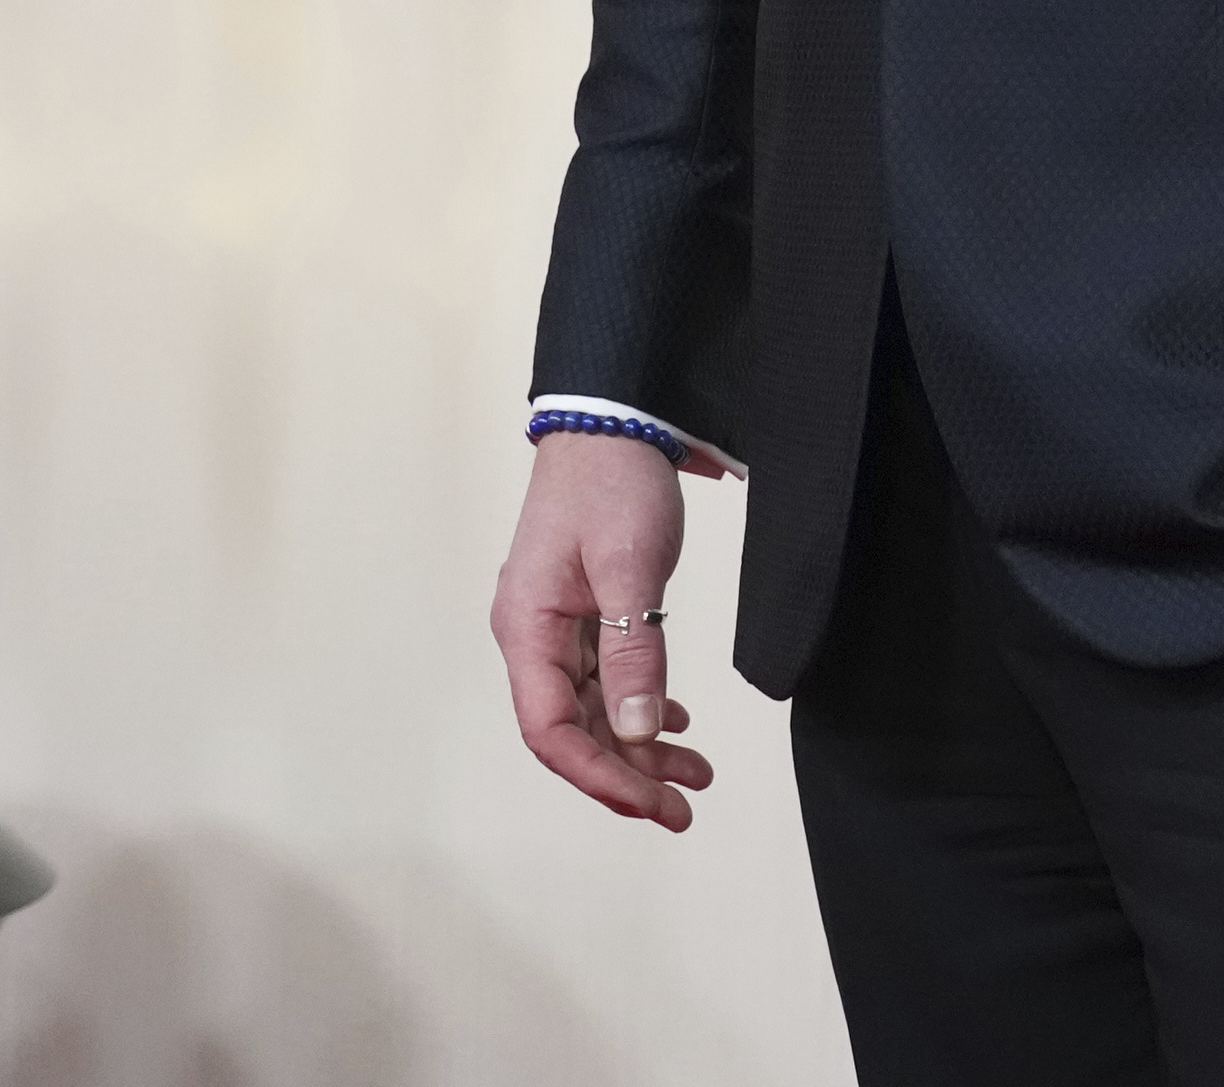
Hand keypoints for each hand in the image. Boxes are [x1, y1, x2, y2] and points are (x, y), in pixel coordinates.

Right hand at [492, 431, 716, 828]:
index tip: (651, 802)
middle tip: (684, 805)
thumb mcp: (631, 566)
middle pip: (572, 729)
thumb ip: (633, 650)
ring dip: (639, 744)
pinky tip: (672, 721)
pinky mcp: (582, 610)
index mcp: (527, 628)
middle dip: (627, 773)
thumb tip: (635, 731)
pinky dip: (638, 705)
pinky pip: (604, 676)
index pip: (553, 731)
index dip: (600, 776)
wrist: (612, 418)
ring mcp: (555, 623)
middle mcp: (532, 634)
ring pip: (593, 707)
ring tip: (696, 772)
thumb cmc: (613, 481)